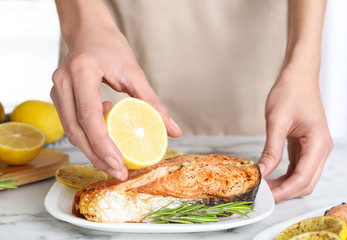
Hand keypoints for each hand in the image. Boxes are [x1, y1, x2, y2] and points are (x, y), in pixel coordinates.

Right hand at [51, 27, 181, 179]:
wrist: (89, 32)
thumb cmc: (111, 47)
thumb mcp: (134, 72)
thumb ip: (153, 102)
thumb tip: (173, 130)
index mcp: (82, 72)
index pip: (89, 116)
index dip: (103, 144)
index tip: (119, 164)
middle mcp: (63, 82)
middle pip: (76, 131)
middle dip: (97, 156)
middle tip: (118, 172)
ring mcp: (56, 90)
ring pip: (71, 131)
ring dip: (91, 151)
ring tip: (113, 163)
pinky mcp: (58, 97)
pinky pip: (71, 124)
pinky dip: (88, 137)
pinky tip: (105, 137)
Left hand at [257, 68, 332, 202]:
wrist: (298, 76)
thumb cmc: (290, 92)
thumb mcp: (276, 122)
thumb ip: (271, 150)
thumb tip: (262, 171)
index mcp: (318, 144)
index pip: (302, 178)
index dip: (283, 191)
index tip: (266, 197)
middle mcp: (321, 149)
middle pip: (306, 182)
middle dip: (285, 192)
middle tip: (263, 194)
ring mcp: (316, 147)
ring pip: (304, 177)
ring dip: (286, 184)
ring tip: (265, 186)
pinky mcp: (307, 145)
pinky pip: (299, 166)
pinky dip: (287, 174)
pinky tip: (272, 175)